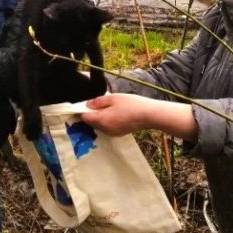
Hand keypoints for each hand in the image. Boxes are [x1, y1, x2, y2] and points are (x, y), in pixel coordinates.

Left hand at [81, 94, 198, 141]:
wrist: (149, 115)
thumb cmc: (132, 104)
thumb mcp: (113, 98)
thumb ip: (98, 101)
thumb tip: (87, 105)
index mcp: (101, 120)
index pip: (84, 117)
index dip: (83, 110)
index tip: (88, 103)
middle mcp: (104, 129)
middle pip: (91, 122)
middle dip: (93, 114)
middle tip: (102, 104)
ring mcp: (111, 133)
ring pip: (99, 125)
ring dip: (101, 118)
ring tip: (112, 108)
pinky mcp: (118, 134)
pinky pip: (107, 127)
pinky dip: (108, 122)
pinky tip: (118, 114)